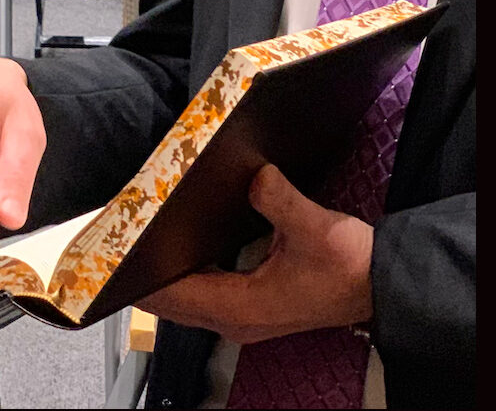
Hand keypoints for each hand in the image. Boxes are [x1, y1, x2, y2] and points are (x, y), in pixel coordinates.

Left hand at [134, 166, 371, 344]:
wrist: (381, 284)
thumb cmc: (350, 265)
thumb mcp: (315, 228)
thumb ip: (279, 200)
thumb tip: (254, 175)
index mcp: (242, 307)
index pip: (174, 296)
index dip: (140, 275)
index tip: (114, 250)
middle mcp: (236, 319)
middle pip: (171, 303)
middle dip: (143, 273)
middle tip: (117, 235)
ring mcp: (243, 317)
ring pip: (185, 301)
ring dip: (162, 276)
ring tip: (138, 238)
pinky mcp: (252, 307)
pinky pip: (202, 294)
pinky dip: (184, 275)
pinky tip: (178, 245)